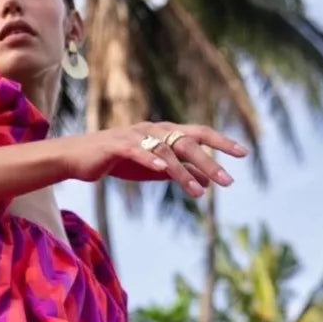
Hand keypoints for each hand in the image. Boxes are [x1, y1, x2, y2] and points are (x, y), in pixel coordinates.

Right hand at [59, 123, 247, 197]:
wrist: (79, 158)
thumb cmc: (117, 162)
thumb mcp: (154, 169)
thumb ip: (180, 172)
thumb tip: (208, 180)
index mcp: (164, 133)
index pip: (199, 134)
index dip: (221, 142)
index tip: (243, 154)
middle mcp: (153, 130)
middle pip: (187, 142)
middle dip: (210, 162)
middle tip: (227, 181)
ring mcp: (135, 136)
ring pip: (166, 152)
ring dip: (184, 172)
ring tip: (198, 192)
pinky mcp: (116, 146)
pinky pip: (138, 152)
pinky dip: (151, 160)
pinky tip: (164, 170)